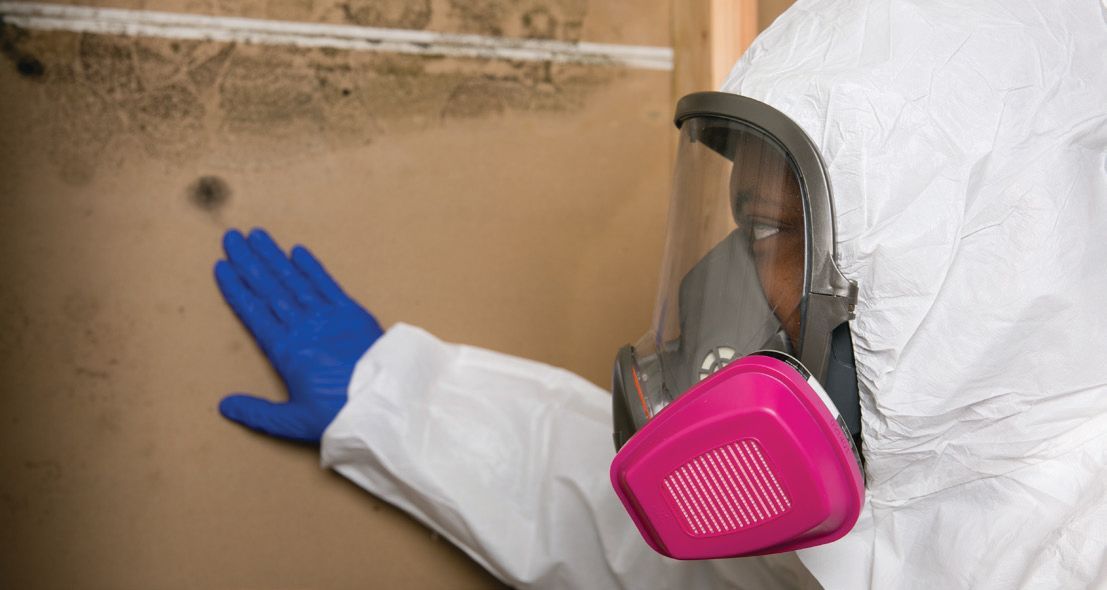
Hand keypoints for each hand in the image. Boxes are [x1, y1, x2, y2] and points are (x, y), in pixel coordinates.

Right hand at [214, 228, 382, 441]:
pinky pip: (328, 285)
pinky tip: (298, 251)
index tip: (222, 267)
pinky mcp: (353, 313)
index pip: (253, 312)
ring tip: (257, 236)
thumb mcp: (294, 421)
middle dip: (249, 262)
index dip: (236, 288)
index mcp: (285, 351)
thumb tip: (225, 406)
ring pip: (295, 281)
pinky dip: (312, 267)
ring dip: (275, 257)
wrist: (385, 403)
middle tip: (231, 238)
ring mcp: (328, 316)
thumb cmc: (341, 414)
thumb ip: (258, 412)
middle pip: (270, 288)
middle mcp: (303, 327)